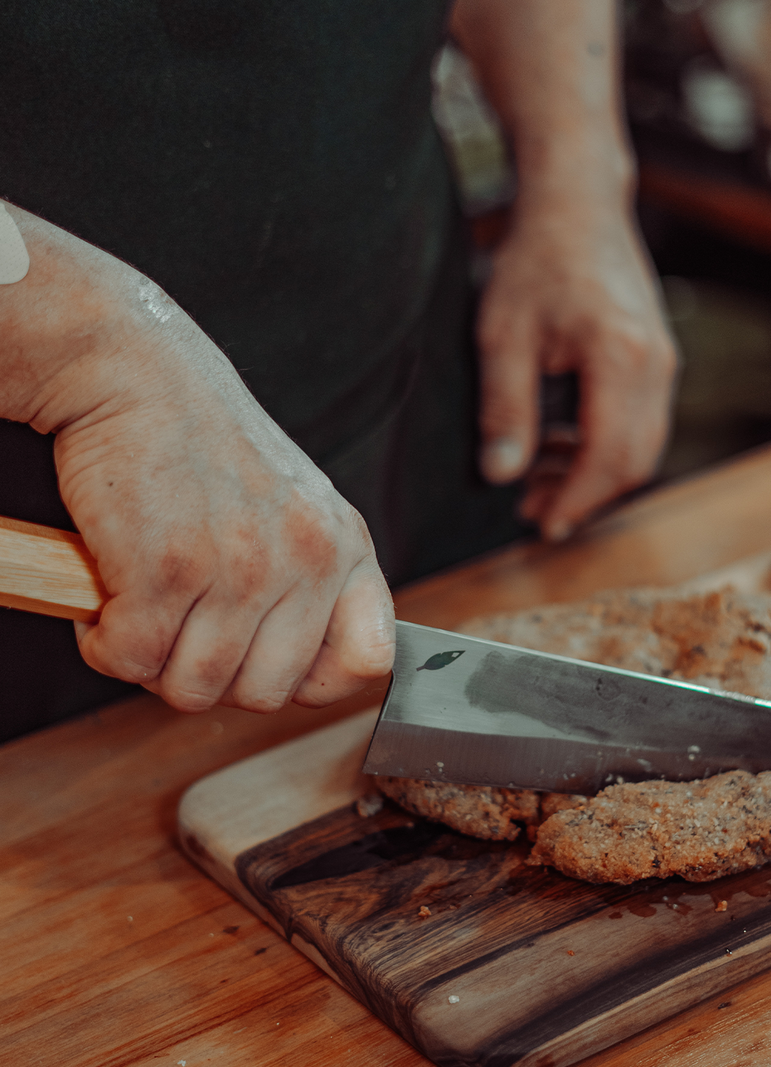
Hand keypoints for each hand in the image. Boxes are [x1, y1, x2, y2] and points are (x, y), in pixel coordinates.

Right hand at [1, 209, 394, 712]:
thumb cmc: (199, 444)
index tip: (267, 662)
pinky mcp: (166, 569)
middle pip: (266, 696)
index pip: (369, 661)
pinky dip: (105, 644)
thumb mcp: (293, 506)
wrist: (131, 370)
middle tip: (178, 628)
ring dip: (152, 662)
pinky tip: (106, 599)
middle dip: (211, 676)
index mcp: (343, 544)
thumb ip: (310, 580)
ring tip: (140, 607)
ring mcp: (240, 567)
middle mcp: (306, 558)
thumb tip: (301, 678)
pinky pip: (133, 661)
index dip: (314, 682)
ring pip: (195, 691)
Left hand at [476, 197, 677, 540]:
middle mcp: (655, 364)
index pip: (607, 455)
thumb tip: (502, 476)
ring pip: (642, 447)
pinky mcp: (658, 359)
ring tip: (538, 482)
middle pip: (634, 461)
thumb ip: (505, 409)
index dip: (575, 499)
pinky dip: (605, 447)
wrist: (577, 203)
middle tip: (533, 511)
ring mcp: (664, 361)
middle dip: (586, 497)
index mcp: (619, 358)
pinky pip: (641, 423)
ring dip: (594, 475)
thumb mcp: (503, 335)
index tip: (539, 524)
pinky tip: (560, 446)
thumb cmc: (536, 260)